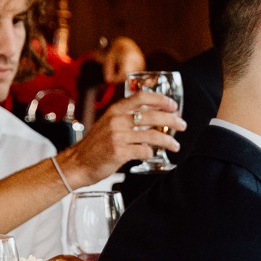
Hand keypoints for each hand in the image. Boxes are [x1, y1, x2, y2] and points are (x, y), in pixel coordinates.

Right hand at [59, 91, 183, 184]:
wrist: (77, 163)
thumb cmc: (96, 145)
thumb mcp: (108, 124)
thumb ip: (126, 118)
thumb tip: (153, 117)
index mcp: (115, 110)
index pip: (142, 97)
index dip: (161, 100)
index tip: (173, 106)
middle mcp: (117, 120)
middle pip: (152, 116)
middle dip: (172, 120)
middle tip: (182, 125)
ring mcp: (118, 136)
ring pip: (152, 135)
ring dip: (168, 141)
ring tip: (176, 146)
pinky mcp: (119, 152)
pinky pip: (144, 152)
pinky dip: (152, 153)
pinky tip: (154, 155)